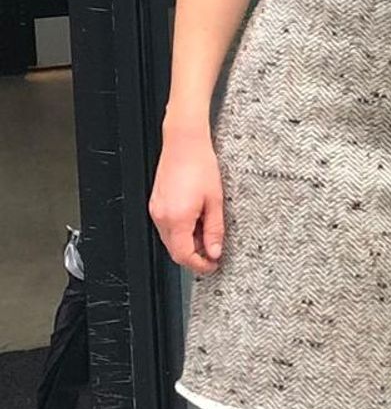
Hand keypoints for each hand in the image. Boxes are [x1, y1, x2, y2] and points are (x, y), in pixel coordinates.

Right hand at [149, 127, 225, 274]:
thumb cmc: (200, 165)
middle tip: (213, 252)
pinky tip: (196, 221)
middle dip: (194, 256)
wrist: (184, 143)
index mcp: (177, 219)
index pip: (183, 256)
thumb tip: (214, 251)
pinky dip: (181, 231)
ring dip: (188, 243)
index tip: (212, 265)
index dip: (199, 265)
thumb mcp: (215, 201)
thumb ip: (214, 230)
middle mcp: (161, 217)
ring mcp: (156, 210)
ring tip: (207, 232)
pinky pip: (167, 226)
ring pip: (170, 239)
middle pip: (175, 250)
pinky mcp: (156, 203)